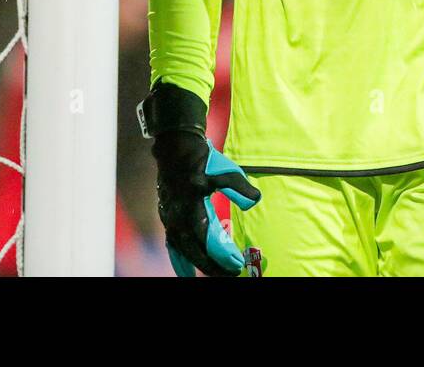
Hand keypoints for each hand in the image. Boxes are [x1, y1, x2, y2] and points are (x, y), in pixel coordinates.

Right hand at [139, 82, 260, 276]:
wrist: (175, 147)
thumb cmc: (201, 159)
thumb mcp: (224, 170)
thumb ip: (240, 187)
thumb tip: (255, 199)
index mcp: (191, 207)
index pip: (207, 240)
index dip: (223, 255)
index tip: (238, 265)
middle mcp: (176, 217)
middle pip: (193, 251)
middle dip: (212, 266)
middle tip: (231, 274)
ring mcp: (169, 219)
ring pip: (181, 251)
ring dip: (197, 265)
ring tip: (214, 276)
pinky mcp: (168, 218)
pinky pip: (174, 245)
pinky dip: (181, 259)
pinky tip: (187, 270)